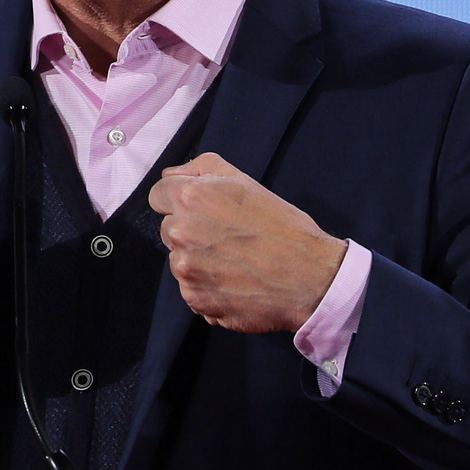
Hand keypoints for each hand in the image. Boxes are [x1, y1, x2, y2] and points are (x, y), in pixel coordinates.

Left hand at [146, 152, 346, 333]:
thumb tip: (170, 175)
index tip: (202, 210)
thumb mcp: (244, 181)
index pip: (158, 195)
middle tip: (227, 237)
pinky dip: (208, 287)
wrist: (311, 278)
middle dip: (190, 231)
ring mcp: (186, 270)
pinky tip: (236, 282)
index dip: (179, 200)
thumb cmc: (282, 226)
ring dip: (198, 261)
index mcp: (191, 198)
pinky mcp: (195, 299)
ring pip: (180, 261)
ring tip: (235, 262)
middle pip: (168, 229)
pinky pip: (192, 289)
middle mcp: (181, 233)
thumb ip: (200, 169)